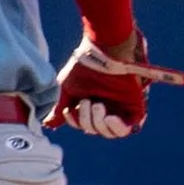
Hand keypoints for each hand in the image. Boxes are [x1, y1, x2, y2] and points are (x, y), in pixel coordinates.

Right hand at [47, 26, 183, 138]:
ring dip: (100, 124)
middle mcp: (106, 107)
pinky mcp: (135, 106)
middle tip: (87, 102)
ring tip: (97, 105)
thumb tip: (48, 124)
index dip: (75, 121)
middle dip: (87, 121)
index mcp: (90, 103)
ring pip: (111, 132)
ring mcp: (120, 107)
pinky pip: (130, 127)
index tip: (70, 109)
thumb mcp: (66, 89)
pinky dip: (118, 127)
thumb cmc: (84, 67)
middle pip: (96, 130)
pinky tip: (109, 118)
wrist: (103, 52)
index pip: (83, 125)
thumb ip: (59, 108)